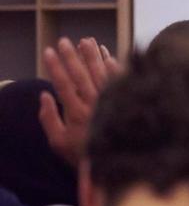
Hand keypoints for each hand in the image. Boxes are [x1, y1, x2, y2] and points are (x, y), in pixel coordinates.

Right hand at [38, 37, 122, 166]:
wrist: (117, 164)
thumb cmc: (83, 154)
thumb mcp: (58, 142)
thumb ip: (49, 119)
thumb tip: (44, 95)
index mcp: (76, 113)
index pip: (63, 84)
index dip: (55, 67)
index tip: (49, 51)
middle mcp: (94, 104)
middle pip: (82, 75)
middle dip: (72, 56)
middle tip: (64, 42)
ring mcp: (112, 101)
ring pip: (101, 73)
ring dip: (93, 56)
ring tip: (86, 41)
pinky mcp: (126, 101)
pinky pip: (120, 79)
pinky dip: (113, 65)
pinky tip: (107, 54)